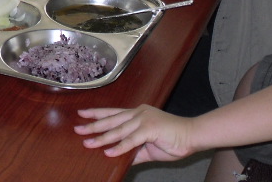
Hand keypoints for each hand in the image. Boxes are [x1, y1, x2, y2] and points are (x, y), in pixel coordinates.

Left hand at [75, 106, 196, 162]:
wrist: (193, 136)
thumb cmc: (174, 140)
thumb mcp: (149, 148)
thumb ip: (135, 151)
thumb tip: (121, 158)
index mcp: (138, 114)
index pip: (113, 113)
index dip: (97, 114)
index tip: (82, 114)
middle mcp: (138, 113)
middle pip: (111, 119)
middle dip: (93, 125)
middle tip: (78, 129)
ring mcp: (143, 119)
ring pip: (118, 130)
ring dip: (102, 138)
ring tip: (88, 143)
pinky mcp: (150, 128)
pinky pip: (130, 140)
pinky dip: (119, 147)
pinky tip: (108, 152)